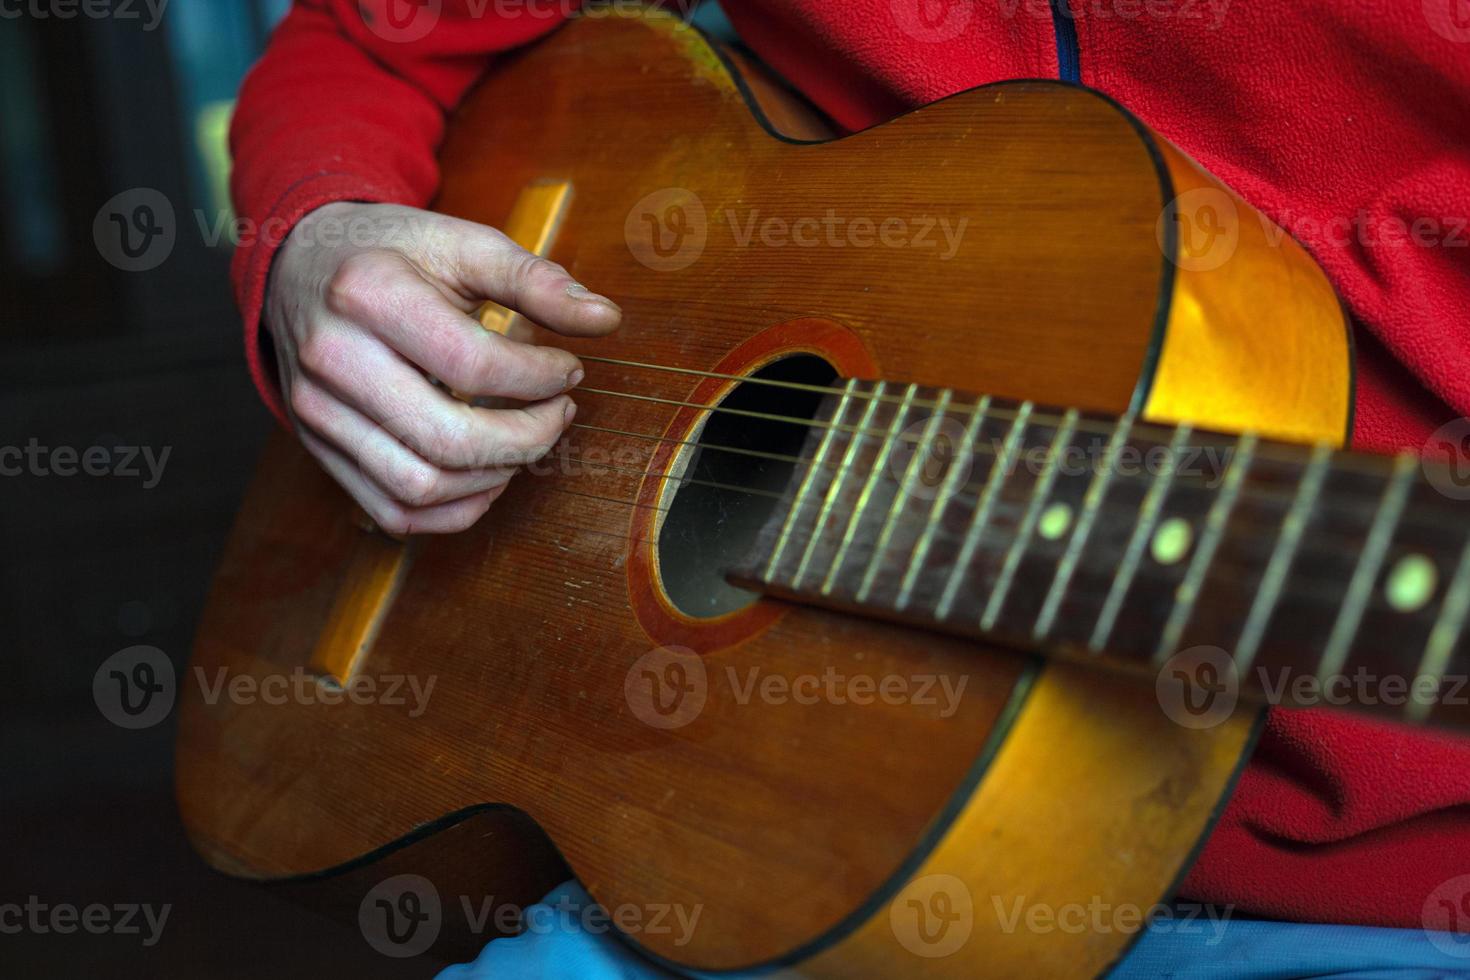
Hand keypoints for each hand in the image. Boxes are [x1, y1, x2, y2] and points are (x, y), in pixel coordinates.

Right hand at [263, 202, 620, 532]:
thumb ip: (535, 280)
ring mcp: (317, 411)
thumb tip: (606, 320)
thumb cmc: (391, 253)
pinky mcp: (319, 448)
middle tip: (560, 412)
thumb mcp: (461, 243)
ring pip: (420, 487)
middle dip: (527, 437)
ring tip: (527, 439)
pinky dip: (455, 508)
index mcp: (367, 293)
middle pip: (447, 439)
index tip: (570, 370)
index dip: (540, 378)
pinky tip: (490, 472)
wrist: (298, 265)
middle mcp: (331, 358)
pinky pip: (394, 511)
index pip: (472, 364)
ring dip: (494, 476)